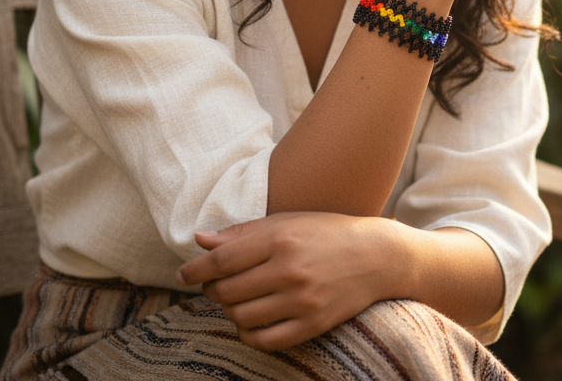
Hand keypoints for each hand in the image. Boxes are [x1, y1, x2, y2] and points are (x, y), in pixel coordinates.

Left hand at [176, 212, 401, 350]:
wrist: (378, 256)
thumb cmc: (327, 232)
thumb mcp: (287, 221)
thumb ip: (243, 233)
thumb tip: (201, 241)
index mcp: (281, 238)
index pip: (223, 260)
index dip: (196, 270)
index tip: (183, 275)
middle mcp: (290, 270)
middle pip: (228, 291)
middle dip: (213, 290)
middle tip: (217, 285)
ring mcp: (302, 300)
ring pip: (242, 317)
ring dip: (230, 311)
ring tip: (237, 300)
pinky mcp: (313, 323)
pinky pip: (265, 340)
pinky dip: (248, 334)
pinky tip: (251, 321)